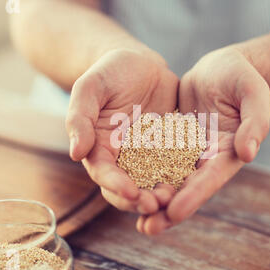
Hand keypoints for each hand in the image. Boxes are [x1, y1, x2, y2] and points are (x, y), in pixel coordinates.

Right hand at [66, 49, 177, 213]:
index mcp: (99, 148)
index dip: (116, 186)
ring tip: (175, 199)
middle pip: (128, 188)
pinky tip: (194, 183)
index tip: (132, 193)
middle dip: (140, 201)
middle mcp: (123, 159)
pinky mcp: (170, 149)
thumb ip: (79, 117)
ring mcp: (148, 157)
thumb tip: (76, 153)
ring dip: (162, 196)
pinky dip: (183, 178)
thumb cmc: (109, 73)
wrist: (140, 65)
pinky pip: (177, 167)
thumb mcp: (90, 87)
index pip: (104, 174)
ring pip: (153, 184)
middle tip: (156, 205)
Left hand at [137, 46, 269, 233]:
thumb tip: (248, 153)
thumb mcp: (253, 92)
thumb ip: (255, 121)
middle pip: (188, 189)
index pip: (211, 178)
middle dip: (169, 210)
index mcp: (228, 151)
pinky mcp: (172, 142)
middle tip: (148, 228)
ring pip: (170, 181)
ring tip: (136, 220)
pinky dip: (143, 175)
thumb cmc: (242, 77)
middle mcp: (208, 158)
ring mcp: (189, 152)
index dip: (193, 196)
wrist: (221, 68)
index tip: (173, 212)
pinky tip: (125, 187)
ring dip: (154, 201)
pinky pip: (156, 161)